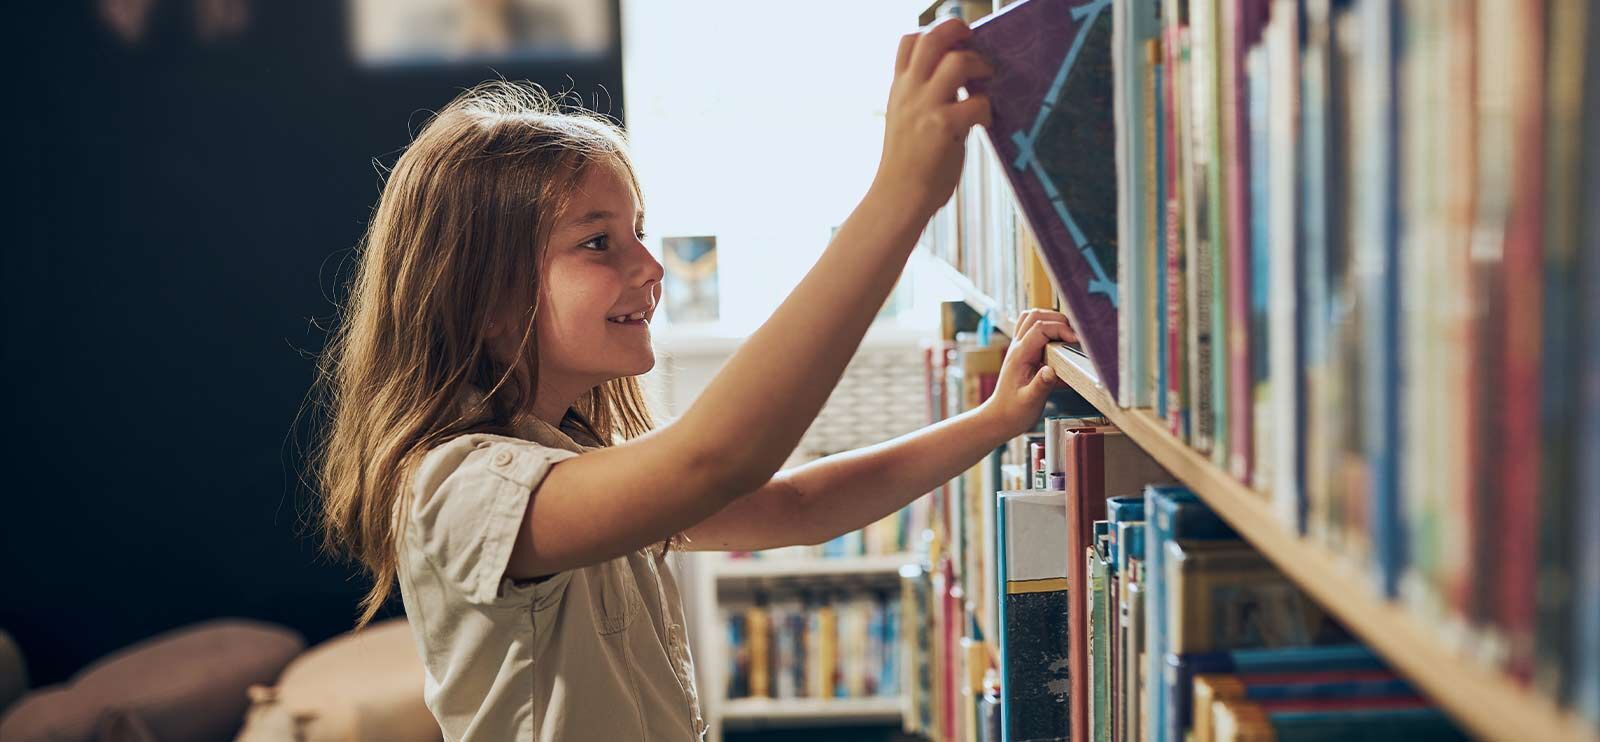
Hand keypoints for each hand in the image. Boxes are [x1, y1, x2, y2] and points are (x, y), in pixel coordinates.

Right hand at [870, 18, 994, 220]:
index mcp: (900, 88)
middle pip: (933, 39)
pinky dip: (987, 109)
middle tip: (975, 45)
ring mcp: (926, 107)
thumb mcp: (905, 120)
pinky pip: (978, 103)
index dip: (935, 33)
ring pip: (958, 62)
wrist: (898, 197)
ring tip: (986, 81)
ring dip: (980, 66)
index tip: (953, 45)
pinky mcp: (944, 127)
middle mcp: (910, 92)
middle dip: (959, 32)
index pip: (909, 41)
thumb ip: (924, 97)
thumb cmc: (907, 164)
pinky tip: (984, 123)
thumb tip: (960, 81)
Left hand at [980, 309, 1078, 437]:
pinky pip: (1032, 329)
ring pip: (1031, 318)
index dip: (1060, 329)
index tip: (1075, 341)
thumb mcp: (1030, 402)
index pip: (1040, 328)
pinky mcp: (1023, 353)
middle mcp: (1017, 347)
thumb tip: (1052, 370)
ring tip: (1066, 334)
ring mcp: (1018, 348)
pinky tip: (1057, 343)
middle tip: (1073, 335)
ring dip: (1050, 320)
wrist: (999, 417)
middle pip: (1035, 315)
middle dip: (1057, 319)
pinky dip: (1046, 328)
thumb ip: (1041, 386)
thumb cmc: (1014, 412)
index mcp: (1020, 355)